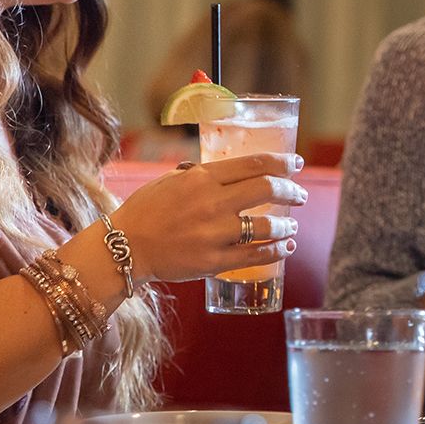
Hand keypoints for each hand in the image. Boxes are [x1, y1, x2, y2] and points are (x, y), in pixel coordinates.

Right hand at [111, 152, 305, 281]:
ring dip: (287, 225)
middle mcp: (212, 203)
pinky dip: (276, 251)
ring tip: (292, 226)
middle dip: (291, 191)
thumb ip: (201, 174)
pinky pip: (255, 255)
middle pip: (267, 190)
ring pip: (267, 225)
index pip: (254, 164)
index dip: (282, 162)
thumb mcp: (171, 180)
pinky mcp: (214, 261)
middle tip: (300, 195)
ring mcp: (214, 234)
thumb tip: (230, 170)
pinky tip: (286, 247)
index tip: (297, 164)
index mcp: (202, 178)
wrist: (124, 248)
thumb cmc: (145, 211)